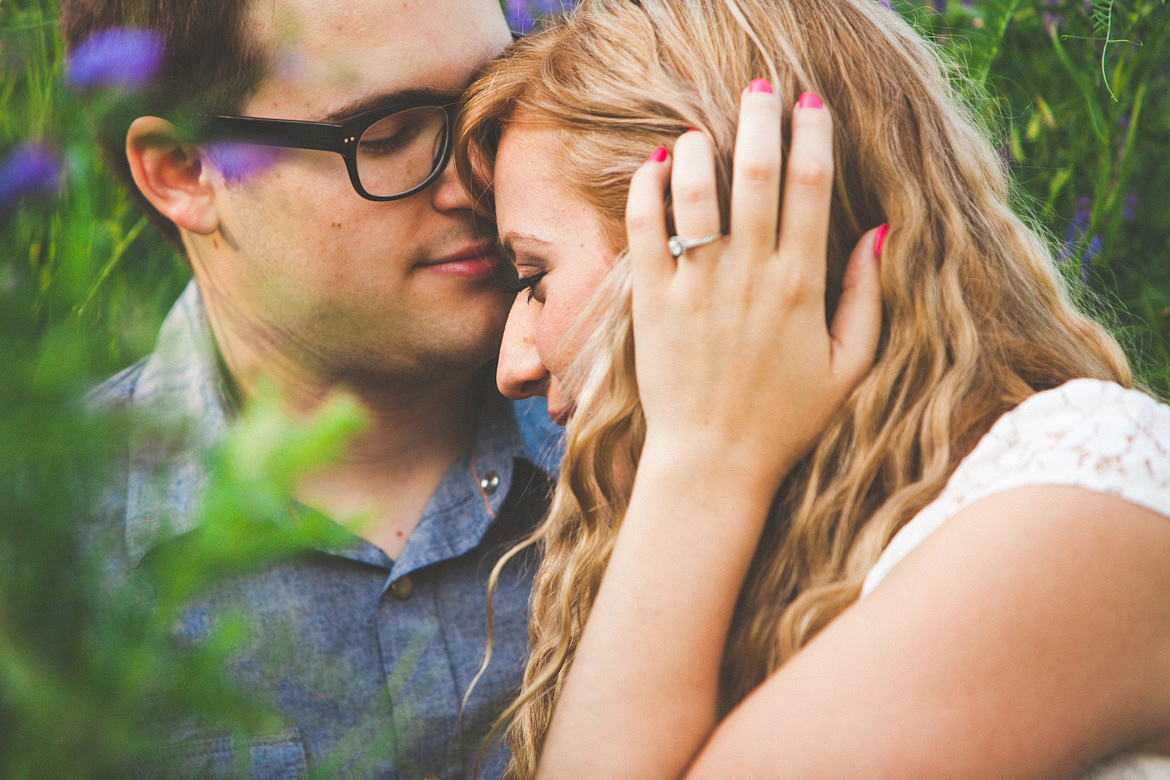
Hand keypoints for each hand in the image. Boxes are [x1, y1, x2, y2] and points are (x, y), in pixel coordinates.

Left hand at [626, 85, 883, 490]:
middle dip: (760, 118)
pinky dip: (650, 188)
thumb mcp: (850, 367)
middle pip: (757, 172)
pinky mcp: (652, 302)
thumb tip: (880, 231)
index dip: (812, 135)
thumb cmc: (786, 419)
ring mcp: (696, 287)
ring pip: (698, 191)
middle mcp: (749, 276)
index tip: (811, 103)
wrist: (713, 463)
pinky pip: (646, 229)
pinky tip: (658, 164)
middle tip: (761, 86)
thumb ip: (867, 297)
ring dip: (703, 146)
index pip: (812, 186)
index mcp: (801, 285)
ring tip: (706, 128)